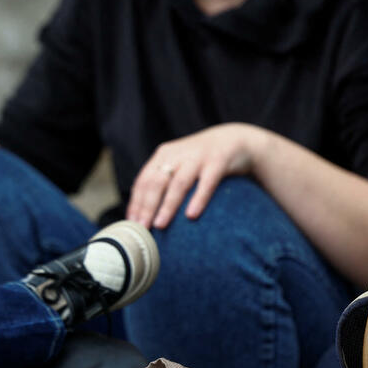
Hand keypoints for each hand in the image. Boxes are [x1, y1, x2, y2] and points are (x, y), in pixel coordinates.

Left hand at [126, 123, 269, 228]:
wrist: (235, 139)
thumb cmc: (202, 159)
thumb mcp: (179, 164)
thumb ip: (164, 182)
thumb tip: (146, 212)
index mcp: (164, 155)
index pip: (144, 180)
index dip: (136, 201)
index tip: (132, 222)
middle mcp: (177, 155)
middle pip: (157, 182)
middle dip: (147, 206)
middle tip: (142, 227)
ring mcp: (197, 157)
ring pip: (178, 183)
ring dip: (168, 205)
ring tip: (160, 224)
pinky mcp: (217, 162)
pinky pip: (207, 183)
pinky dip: (198, 199)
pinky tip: (191, 215)